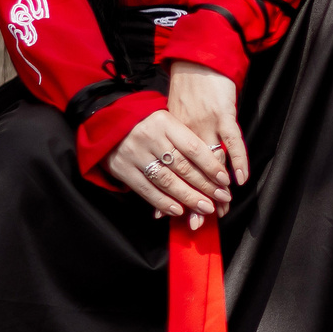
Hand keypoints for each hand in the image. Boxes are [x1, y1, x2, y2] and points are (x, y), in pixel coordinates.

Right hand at [106, 63, 247, 227]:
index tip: (225, 180)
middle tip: (221, 198)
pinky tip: (178, 210)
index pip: (193, 148)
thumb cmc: (146, 123)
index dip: (211, 166)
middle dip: (205, 186)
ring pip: (166, 181)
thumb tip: (214, 166)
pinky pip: (146, 190)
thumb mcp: (166, 121)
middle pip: (182, 167)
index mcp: (164, 122)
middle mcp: (149, 137)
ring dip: (188, 197)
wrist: (108, 121)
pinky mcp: (122, 169)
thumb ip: (186, 139)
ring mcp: (134, 154)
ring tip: (205, 208)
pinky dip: (163, 203)